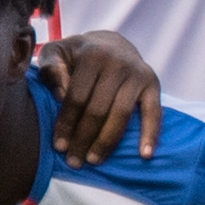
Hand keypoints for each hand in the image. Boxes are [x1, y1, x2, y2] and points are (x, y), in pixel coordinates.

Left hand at [31, 29, 163, 161]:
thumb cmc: (78, 55)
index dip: (67, 124)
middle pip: (98, 109)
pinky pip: (154, 113)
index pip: (76, 97)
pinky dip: (151, 134)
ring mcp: (138, 74)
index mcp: (92, 55)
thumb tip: (60, 95)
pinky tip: (144, 155)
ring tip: (94, 160)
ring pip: (121, 115)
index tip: (59, 147)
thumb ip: (51, 68)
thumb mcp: (57, 52)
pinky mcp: (153, 84)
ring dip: (107, 142)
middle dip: (84, 138)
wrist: (112, 43)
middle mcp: (117, 63)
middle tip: (74, 161)